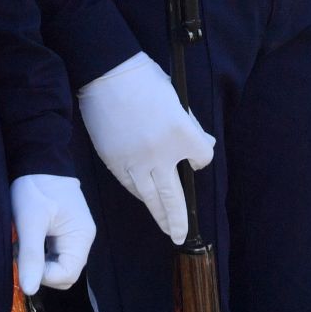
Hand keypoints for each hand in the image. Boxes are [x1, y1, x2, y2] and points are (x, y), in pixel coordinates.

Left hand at [12, 174, 95, 293]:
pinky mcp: (65, 231)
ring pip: (58, 264)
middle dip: (41, 270)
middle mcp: (83, 238)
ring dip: (38, 262)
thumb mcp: (30, 221)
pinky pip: (55, 254)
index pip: (67, 274)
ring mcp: (74, 234)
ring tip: (22, 245)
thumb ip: (32, 255)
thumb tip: (30, 289)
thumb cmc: (36, 188)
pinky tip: (26, 241)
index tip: (25, 259)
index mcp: (81, 236)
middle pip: (65, 273)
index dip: (44, 275)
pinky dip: (39, 254)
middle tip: (22, 252)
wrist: (38, 159)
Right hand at [78, 53, 216, 244]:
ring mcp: (136, 160)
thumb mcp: (177, 99)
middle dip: (179, 218)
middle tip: (181, 235)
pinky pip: (131, 186)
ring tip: (166, 228)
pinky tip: (145, 200)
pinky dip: (140, 195)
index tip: (196, 154)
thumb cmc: (146, 81)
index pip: (201, 158)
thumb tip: (203, 144)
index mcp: (181, 133)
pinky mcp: (115, 162)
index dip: (200, 157)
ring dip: (159, 215)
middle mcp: (161, 152)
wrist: (107, 75)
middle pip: (174, 195)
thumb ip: (191, 126)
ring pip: (150, 198)